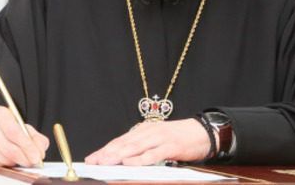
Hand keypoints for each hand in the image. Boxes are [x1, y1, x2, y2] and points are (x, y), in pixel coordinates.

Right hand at [0, 105, 49, 168]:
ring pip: (3, 158)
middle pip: (9, 148)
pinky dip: (2, 165)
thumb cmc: (4, 132)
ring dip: (13, 162)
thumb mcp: (22, 129)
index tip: (37, 157)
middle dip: (24, 158)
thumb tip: (40, 152)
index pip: (15, 132)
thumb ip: (35, 139)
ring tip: (13, 157)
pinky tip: (1, 158)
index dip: (27, 146)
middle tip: (30, 162)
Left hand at [84, 118, 208, 165]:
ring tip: (104, 162)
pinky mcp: (170, 147)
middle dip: (106, 153)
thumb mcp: (156, 140)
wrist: (202, 132)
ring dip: (118, 156)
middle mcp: (148, 132)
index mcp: (143, 131)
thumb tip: (123, 158)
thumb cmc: (178, 138)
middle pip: (123, 144)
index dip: (104, 150)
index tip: (91, 158)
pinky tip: (129, 163)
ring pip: (134, 148)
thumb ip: (141, 147)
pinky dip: (139, 159)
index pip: (120, 141)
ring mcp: (159, 139)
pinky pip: (152, 154)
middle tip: (93, 161)